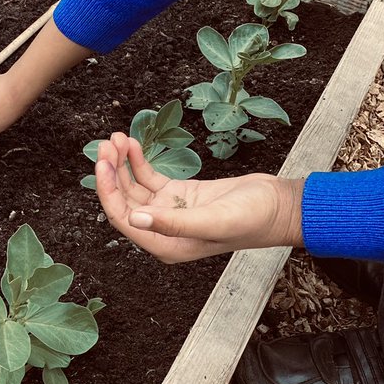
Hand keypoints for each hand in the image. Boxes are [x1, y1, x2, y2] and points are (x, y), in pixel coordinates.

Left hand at [95, 133, 303, 261]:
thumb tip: (135, 219)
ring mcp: (170, 212)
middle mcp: (163, 231)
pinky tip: (132, 144)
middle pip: (124, 201)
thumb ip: (173, 223)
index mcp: (166, 245)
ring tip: (116, 138)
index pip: (123, 219)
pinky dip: (139, 161)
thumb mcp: (213, 220)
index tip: (102, 164)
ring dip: (122, 164)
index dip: (108, 191)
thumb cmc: (253, 219)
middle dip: (112, 172)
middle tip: (107, 144)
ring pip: (134, 187)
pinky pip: (150, 178)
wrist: (280, 205)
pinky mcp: (179, 195)